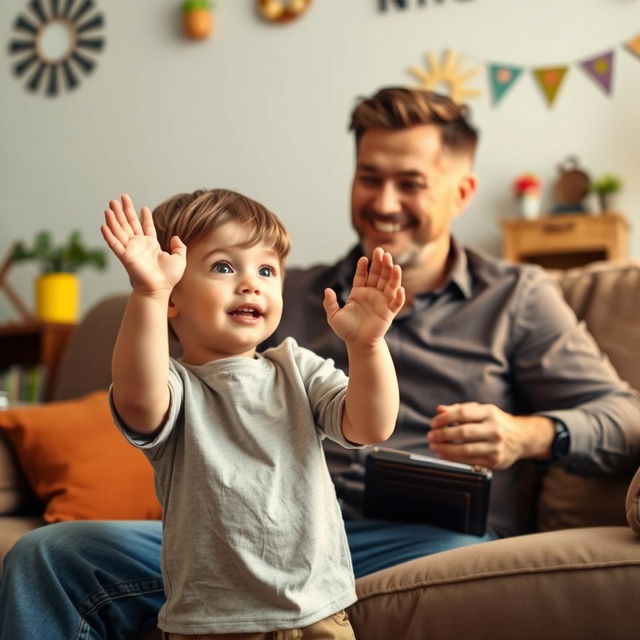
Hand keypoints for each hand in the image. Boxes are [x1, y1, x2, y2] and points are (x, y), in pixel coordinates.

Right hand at [101, 194, 185, 294]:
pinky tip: (103, 224)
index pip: (146, 227)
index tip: (143, 207)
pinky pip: (114, 244)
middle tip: (119, 197)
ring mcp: (131, 250)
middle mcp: (139, 245)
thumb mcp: (179, 259)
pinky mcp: (125, 257)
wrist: (160, 289)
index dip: (144, 217)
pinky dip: (108, 235)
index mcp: (151, 245)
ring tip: (110, 205)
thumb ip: (179, 247)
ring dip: (114, 218)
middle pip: (129, 224)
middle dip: (124, 210)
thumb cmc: (168, 277)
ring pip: (120, 230)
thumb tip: (176, 237)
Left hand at [323, 247, 404, 344]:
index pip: (362, 275)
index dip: (363, 267)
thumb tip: (327, 290)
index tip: (364, 259)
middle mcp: (372, 294)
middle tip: (381, 251)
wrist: (358, 343)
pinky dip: (399, 296)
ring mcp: (382, 302)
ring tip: (393, 264)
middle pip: (378, 275)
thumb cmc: (346, 330)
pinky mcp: (389, 312)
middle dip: (380, 263)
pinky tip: (400, 289)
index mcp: (359, 292)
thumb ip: (330, 303)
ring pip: (389, 284)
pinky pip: (396, 303)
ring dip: (392, 274)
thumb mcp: (334, 316)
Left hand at [427, 402, 554, 469]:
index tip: (433, 423)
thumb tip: (439, 410)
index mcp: (489, 412)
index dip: (444, 419)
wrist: (522, 438)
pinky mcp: (495, 462)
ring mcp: (496, 447)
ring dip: (445, 449)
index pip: (462, 414)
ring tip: (434, 447)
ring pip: (465, 450)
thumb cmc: (496, 422)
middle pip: (463, 432)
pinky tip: (444, 455)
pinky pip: (470, 462)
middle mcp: (494, 429)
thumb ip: (460, 409)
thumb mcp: (481, 411)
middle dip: (442, 435)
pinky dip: (454, 459)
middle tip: (431, 436)